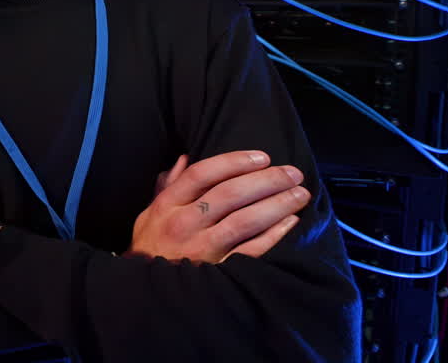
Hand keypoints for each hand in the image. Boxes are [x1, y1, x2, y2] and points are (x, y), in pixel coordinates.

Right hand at [130, 151, 309, 263]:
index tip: (262, 157)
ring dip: (277, 204)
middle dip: (266, 180)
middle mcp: (185, 222)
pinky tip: (290, 221)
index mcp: (167, 204)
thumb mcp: (150, 214)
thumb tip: (185, 158)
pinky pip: (251, 250)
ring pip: (245, 220)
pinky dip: (273, 234)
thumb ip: (167, 186)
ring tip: (300, 194)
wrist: (148, 291)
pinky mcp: (219, 269)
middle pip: (230, 194)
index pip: (203, 174)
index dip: (235, 162)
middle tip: (293, 173)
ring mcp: (202, 247)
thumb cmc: (151, 247)